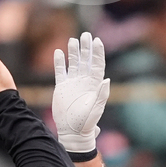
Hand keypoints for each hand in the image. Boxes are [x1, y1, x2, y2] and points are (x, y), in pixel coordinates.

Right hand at [53, 32, 109, 153]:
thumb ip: (102, 94)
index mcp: (95, 84)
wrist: (73, 131)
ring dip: (74, 52)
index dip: (97, 53)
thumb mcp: (96, 108)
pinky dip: (60, 62)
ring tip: (73, 40)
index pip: (97, 64)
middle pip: (86, 60)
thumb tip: (106, 79)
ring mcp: (73, 83)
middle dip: (86, 47)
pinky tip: (59, 52)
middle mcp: (84, 81)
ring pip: (74, 63)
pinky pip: (60, 71)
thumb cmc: (87, 121)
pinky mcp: (61, 87)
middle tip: (85, 35)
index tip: (97, 41)